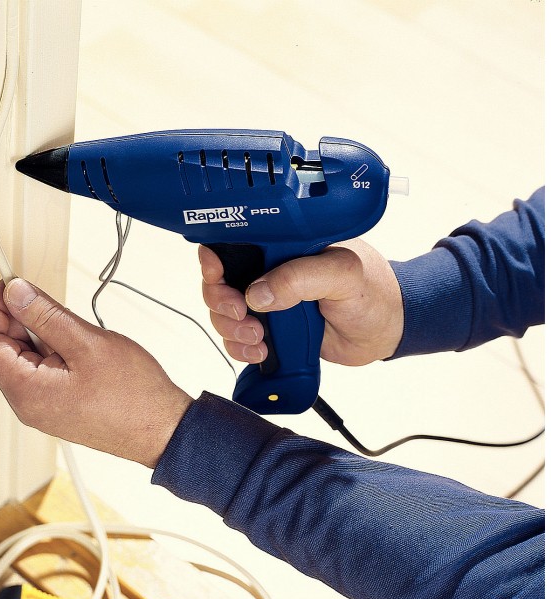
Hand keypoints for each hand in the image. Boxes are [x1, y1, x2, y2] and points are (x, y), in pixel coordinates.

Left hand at [0, 279, 192, 467]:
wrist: (162, 429)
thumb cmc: (134, 396)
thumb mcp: (87, 343)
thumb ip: (45, 316)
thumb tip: (16, 294)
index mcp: (26, 391)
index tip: (11, 285)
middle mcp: (28, 405)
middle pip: (0, 351)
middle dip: (15, 318)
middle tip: (42, 298)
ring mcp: (43, 408)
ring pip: (22, 360)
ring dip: (37, 334)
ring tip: (70, 327)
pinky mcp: (59, 407)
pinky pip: (40, 372)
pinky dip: (50, 350)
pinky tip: (75, 344)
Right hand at [199, 239, 403, 365]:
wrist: (387, 330)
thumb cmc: (373, 292)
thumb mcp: (342, 274)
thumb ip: (300, 278)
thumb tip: (257, 294)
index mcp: (283, 247)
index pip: (234, 243)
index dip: (215, 259)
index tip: (217, 275)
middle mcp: (270, 272)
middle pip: (220, 283)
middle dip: (221, 302)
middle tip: (240, 313)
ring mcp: (269, 303)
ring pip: (225, 315)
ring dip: (231, 329)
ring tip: (258, 339)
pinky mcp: (272, 331)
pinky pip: (239, 340)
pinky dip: (241, 349)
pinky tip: (260, 351)